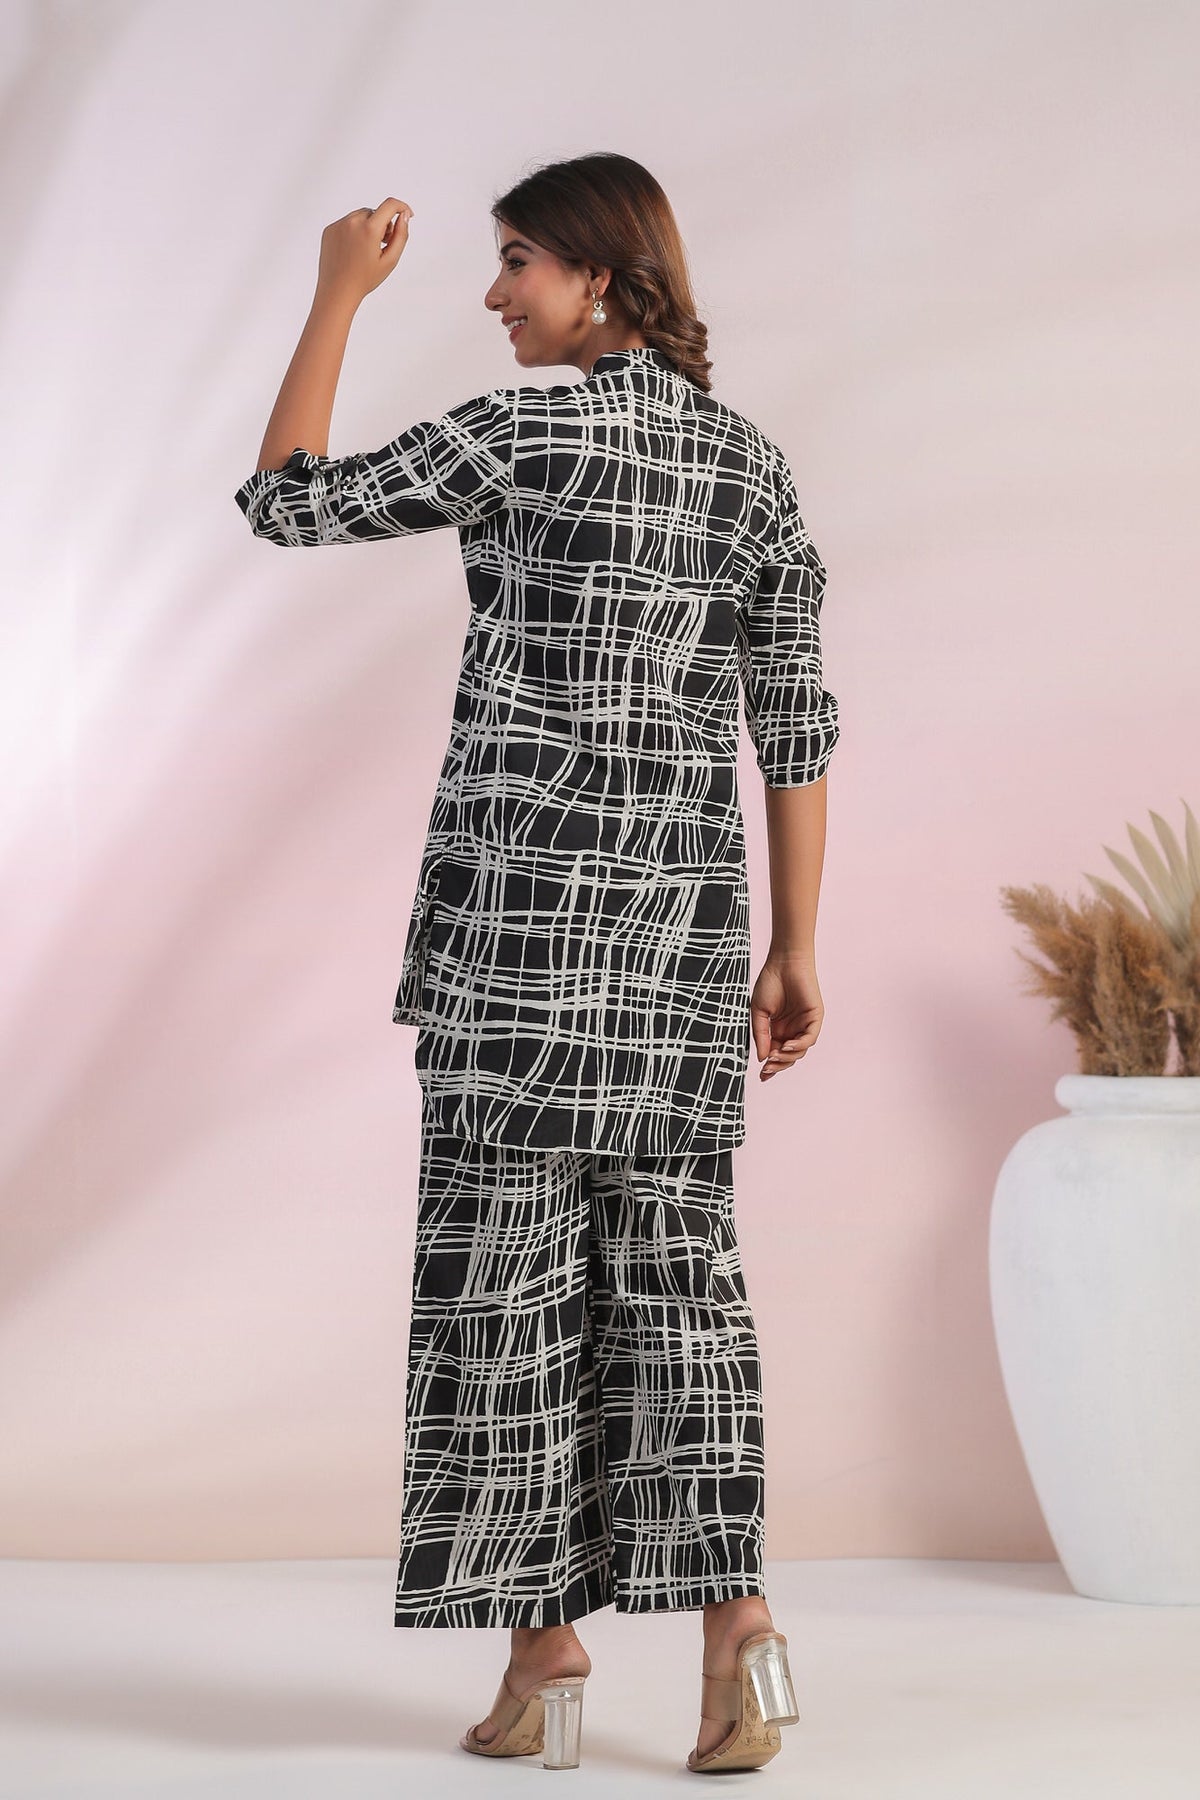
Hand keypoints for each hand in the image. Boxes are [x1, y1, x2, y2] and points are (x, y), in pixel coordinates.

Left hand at [316, 198, 413, 305]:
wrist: (337, 291)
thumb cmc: (365, 279)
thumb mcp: (390, 260)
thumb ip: (401, 235)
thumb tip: (404, 215)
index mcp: (369, 229)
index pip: (390, 205)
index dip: (402, 207)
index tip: (407, 214)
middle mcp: (352, 222)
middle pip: (375, 212)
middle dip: (382, 224)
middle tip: (382, 244)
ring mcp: (339, 225)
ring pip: (360, 216)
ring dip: (368, 226)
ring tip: (366, 249)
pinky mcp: (329, 229)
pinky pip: (346, 223)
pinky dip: (354, 231)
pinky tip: (353, 250)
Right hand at [750, 951, 823, 1081]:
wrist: (783, 962)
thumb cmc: (770, 983)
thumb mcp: (759, 1012)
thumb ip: (760, 1035)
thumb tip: (761, 1058)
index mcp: (778, 1029)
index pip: (776, 1053)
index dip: (770, 1066)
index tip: (762, 1076)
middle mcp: (792, 1029)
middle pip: (788, 1056)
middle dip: (778, 1065)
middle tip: (767, 1069)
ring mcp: (804, 1025)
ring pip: (800, 1051)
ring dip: (787, 1057)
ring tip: (775, 1056)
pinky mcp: (815, 1018)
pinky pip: (809, 1038)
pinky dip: (799, 1046)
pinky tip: (787, 1047)